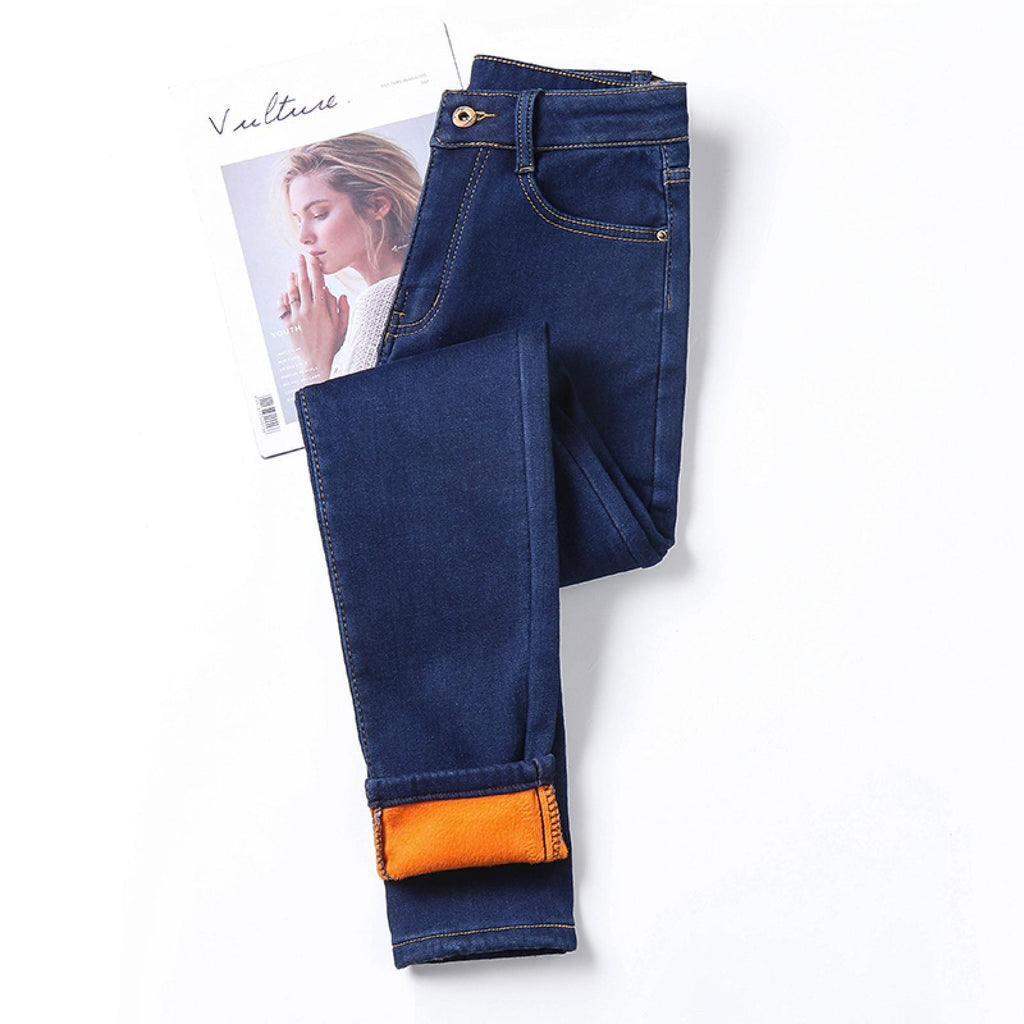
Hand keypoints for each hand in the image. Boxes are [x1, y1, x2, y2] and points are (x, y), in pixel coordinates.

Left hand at [277, 254, 349, 380]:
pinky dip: (283, 297)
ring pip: (292, 293)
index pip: (318, 283)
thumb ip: (342, 308)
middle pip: (303, 284)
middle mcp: (308, 310)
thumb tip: (339, 293)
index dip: (315, 269)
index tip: (313, 259)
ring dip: (291, 281)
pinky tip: (285, 292)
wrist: (315, 362)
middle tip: (300, 256)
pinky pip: (283, 307)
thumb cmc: (331, 344)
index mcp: (322, 309)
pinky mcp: (288, 324)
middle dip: (301, 268)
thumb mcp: (342, 327)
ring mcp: (296, 317)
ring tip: (292, 272)